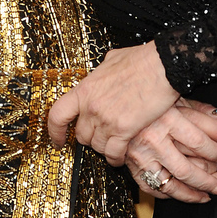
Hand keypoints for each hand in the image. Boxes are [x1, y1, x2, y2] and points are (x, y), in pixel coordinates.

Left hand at [47, 41, 179, 164]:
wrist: (162, 66)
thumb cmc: (142, 60)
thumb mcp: (112, 59)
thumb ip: (101, 72)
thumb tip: (100, 72)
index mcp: (85, 89)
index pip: (58, 115)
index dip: (55, 131)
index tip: (58, 139)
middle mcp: (91, 106)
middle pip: (81, 135)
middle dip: (91, 137)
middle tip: (102, 135)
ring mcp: (106, 119)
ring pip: (97, 146)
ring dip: (105, 147)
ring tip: (115, 144)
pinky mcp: (124, 129)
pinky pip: (113, 153)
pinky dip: (116, 158)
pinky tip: (121, 156)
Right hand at [126, 99, 216, 202]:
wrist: (116, 104)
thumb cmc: (149, 101)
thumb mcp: (176, 100)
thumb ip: (201, 111)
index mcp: (167, 119)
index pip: (199, 142)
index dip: (216, 151)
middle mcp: (153, 139)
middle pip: (188, 169)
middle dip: (209, 179)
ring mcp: (141, 156)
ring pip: (172, 184)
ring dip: (194, 193)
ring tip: (208, 193)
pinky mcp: (131, 167)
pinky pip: (153, 189)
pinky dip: (169, 194)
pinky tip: (183, 193)